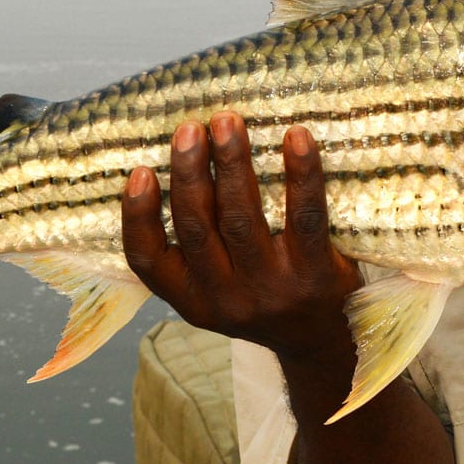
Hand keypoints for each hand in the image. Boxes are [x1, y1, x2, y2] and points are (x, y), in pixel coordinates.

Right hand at [121, 111, 361, 362]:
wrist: (325, 341)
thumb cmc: (264, 298)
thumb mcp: (218, 293)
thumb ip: (196, 250)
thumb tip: (177, 166)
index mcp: (193, 300)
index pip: (149, 261)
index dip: (138, 216)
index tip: (140, 171)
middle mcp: (227, 298)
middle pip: (197, 227)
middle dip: (190, 172)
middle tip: (190, 128)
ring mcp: (272, 288)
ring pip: (242, 218)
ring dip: (233, 164)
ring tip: (227, 121)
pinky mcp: (316, 275)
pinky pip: (304, 216)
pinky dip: (300, 173)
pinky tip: (295, 137)